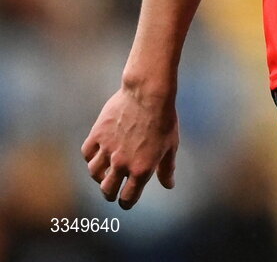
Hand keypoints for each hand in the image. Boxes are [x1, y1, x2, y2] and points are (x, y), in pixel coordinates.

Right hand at [81, 86, 178, 209]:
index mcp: (141, 170)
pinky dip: (91, 155)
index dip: (126, 202)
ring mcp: (108, 149)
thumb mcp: (171, 145)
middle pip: (107, 190)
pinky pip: (87, 153)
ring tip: (105, 171)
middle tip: (112, 188)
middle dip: (110, 193)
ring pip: (94, 173)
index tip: (126, 199)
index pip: (127, 199)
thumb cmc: (164, 118)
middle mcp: (122, 163)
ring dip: (99, 175)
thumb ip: (167, 168)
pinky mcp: (98, 134)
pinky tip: (98, 152)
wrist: (149, 92)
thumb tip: (169, 185)